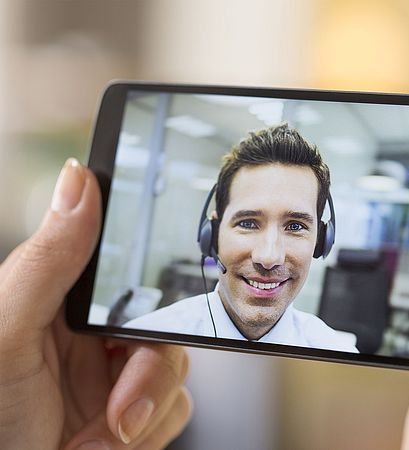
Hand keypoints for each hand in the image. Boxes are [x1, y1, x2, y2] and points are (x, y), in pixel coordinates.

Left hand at [0, 159, 191, 449]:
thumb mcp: (8, 331)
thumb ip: (48, 258)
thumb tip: (79, 180)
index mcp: (65, 303)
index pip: (125, 269)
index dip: (149, 277)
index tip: (146, 310)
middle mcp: (96, 336)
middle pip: (164, 324)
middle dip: (148, 373)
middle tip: (119, 406)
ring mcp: (120, 375)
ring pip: (177, 368)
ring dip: (146, 411)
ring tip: (101, 438)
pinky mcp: (139, 412)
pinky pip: (178, 407)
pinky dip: (149, 433)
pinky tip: (106, 445)